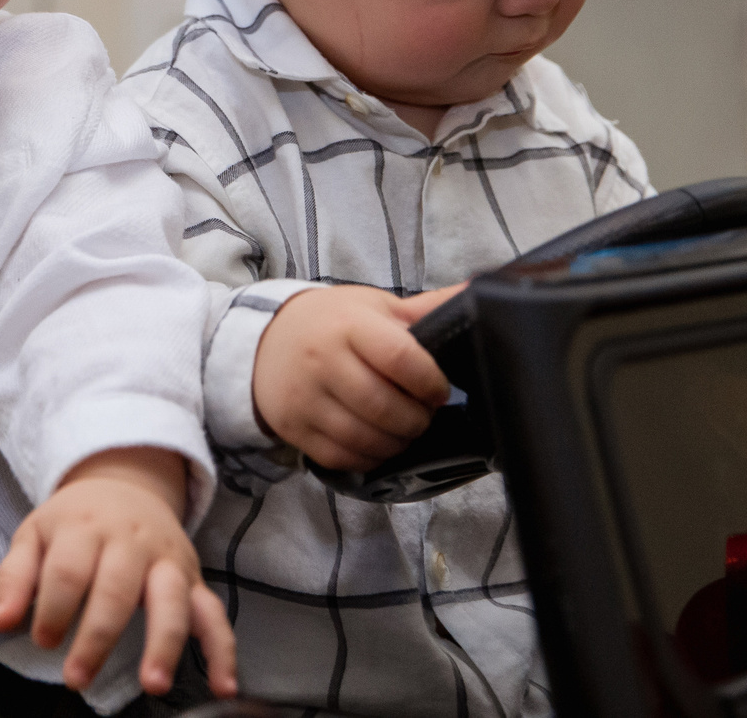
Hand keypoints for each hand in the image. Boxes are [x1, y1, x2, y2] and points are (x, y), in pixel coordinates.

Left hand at [0, 448, 237, 699]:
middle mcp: (132, 542)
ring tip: (154, 684)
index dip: (54, 608)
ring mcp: (167, 561)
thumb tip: (1, 622)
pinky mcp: (192, 579)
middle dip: (98, 636)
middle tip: (78, 676)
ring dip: (164, 644)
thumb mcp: (35, 534)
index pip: (69, 571)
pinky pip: (214, 614)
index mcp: (86, 528)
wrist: (126, 483)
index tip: (42, 638)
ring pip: (171, 601)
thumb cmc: (75, 520)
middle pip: (118, 589)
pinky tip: (223, 685)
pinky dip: (223, 650)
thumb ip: (15, 577)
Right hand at [252, 284, 461, 469]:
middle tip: (423, 414)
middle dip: (417, 419)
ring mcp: (305, 398)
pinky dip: (369, 457)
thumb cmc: (329, 322)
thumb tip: (482, 288)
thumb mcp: (373, 306)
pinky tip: (377, 443)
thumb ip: (425, 309)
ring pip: (366, 438)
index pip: (401, 359)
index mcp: (348, 326)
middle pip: (385, 407)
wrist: (264, 340)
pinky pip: (343, 456)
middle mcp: (323, 361)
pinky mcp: (294, 427)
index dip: (430, 382)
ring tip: (404, 430)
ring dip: (397, 442)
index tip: (439, 390)